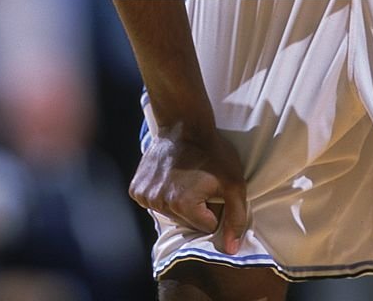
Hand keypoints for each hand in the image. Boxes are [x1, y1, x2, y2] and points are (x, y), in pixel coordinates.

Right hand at [129, 126, 247, 254]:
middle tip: (200, 183)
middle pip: (186, 222)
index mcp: (183, 204)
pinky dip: (161, 196)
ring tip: (185, 179)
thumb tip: (231, 250)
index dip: (214, 208)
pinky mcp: (136, 189)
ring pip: (170, 214)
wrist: (183, 124)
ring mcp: (145, 196)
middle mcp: (160, 203)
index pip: (206, 226)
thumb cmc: (212, 151)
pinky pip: (152, 205)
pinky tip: (168, 179)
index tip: (213, 190)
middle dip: (196, 208)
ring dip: (179, 203)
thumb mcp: (234, 183)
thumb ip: (236, 218)